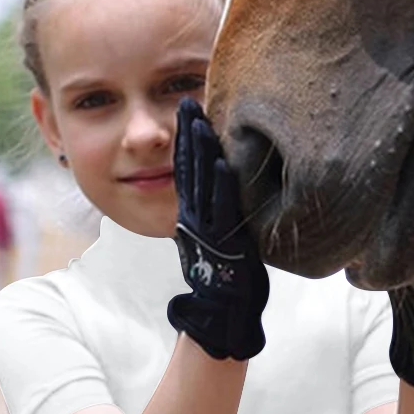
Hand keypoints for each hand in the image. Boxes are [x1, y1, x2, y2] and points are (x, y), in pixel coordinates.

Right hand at [167, 98, 269, 360]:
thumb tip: (224, 191)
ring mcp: (208, 228)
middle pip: (189, 167)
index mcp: (193, 215)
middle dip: (187, 133)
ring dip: (201, 150)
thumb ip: (217, 213)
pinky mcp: (226, 240)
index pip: (185, 169)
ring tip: (199, 119)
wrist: (226, 311)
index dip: (185, 139)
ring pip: (202, 182)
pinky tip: (223, 162)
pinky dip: (223, 185)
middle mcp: (195, 218)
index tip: (186, 111)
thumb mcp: (219, 238)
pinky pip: (223, 208)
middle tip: (186, 101)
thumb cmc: (229, 276)